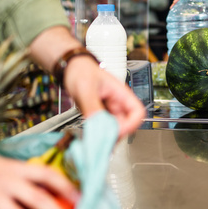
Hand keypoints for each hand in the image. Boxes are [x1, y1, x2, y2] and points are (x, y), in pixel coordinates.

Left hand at [29, 27, 144, 137]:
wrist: (70, 68)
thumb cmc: (80, 70)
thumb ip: (93, 107)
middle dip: (115, 134)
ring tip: (93, 139)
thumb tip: (98, 126)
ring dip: (106, 136)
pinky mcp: (100, 116)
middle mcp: (118, 104)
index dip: (131, 125)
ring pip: (114, 129)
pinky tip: (89, 135)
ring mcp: (109, 111)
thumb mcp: (86, 88)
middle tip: (100, 140)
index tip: (117, 131)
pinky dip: (97, 134)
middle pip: (126, 125)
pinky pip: (103, 128)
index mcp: (121, 94)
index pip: (137, 113)